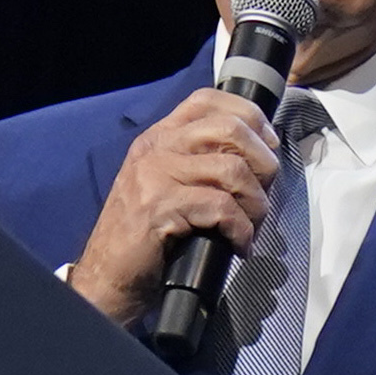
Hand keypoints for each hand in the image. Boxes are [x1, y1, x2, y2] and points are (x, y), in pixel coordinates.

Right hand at [73, 87, 283, 324]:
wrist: (108, 274)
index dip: (250, 117)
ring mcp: (156, 176)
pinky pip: (221, 208)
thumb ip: (201, 165)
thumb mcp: (170, 187)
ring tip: (252, 227)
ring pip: (232, 170)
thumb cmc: (146, 237)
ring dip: (256, 204)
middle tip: (263, 196)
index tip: (268, 146)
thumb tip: (256, 160)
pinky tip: (239, 245)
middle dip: (263, 164)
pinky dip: (241, 230)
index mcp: (161, 138)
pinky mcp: (160, 207)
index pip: (208, 100)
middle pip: (230, 130)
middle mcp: (157, 149)